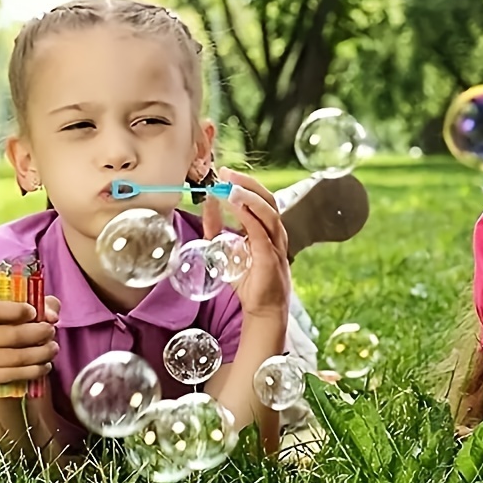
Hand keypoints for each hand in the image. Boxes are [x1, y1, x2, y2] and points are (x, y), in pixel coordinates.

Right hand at [0, 296, 60, 385]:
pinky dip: (36, 370)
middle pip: (12, 335)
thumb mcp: (37, 310)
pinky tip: (45, 365)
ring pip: (17, 357)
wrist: (13, 355)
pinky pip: (16, 374)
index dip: (16, 310)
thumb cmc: (24, 326)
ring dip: (42, 353)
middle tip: (51, 331)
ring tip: (53, 348)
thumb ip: (47, 307)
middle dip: (39, 333)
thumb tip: (51, 317)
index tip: (34, 312)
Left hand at [203, 167, 289, 320]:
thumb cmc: (249, 281)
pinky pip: (261, 231)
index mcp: (267, 229)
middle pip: (267, 199)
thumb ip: (216, 228)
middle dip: (247, 184)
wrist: (262, 308)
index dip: (243, 185)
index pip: (259, 199)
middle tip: (226, 174)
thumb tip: (206, 204)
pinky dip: (249, 216)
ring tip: (230, 187)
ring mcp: (275, 244)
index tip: (224, 173)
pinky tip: (236, 206)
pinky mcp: (270, 256)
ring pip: (268, 212)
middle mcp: (275, 233)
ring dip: (248, 196)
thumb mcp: (226, 248)